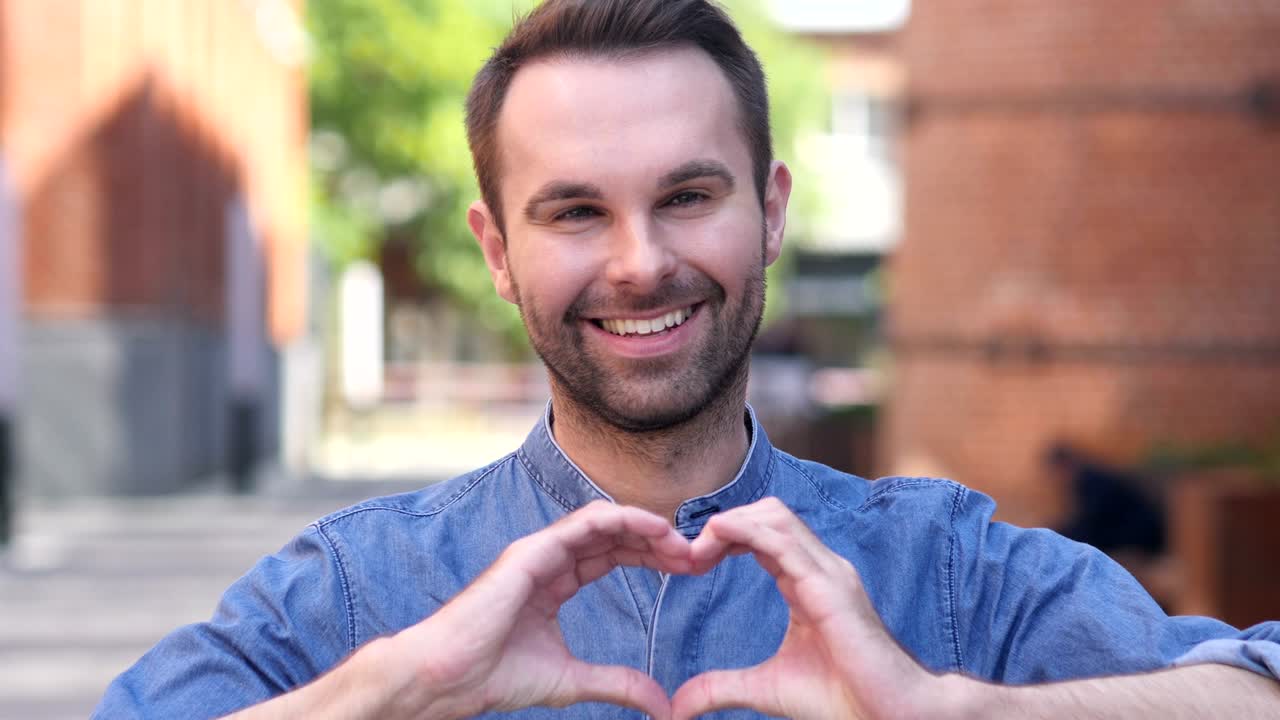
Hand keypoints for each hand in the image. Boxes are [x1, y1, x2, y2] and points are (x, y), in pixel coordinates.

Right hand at [383, 500, 691, 719]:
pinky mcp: (531, 551)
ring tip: (680, 542)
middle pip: (614, 534)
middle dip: (657, 539)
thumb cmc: (496, 675)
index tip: (689, 568)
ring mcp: (539, 551)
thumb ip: (617, 683)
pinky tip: (654, 528)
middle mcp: (549, 558)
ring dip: (646, 526)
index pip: (613, 554)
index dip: (652, 556)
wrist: (450, 678)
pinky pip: (584, 522)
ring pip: (603, 520)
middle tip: (696, 554)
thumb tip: (662, 705)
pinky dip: (622, 519)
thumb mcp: (573, 681)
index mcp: (556, 580)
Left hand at [672, 498, 942, 719]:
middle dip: (725, 523)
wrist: (890, 716)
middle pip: (767, 514)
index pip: (762, 534)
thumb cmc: (842, 698)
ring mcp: (829, 573)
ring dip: (731, 523)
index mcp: (807, 580)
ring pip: (776, 518)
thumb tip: (678, 706)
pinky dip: (747, 531)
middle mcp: (820, 568)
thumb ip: (721, 688)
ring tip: (699, 548)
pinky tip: (719, 536)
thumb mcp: (765, 688)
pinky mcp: (831, 587)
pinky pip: (785, 543)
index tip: (691, 561)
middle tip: (690, 555)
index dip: (724, 537)